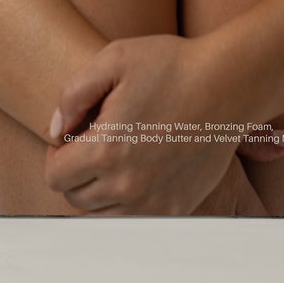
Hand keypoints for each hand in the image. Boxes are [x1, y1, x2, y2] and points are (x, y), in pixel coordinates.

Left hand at [43, 34, 279, 215]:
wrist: (228, 85)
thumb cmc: (171, 67)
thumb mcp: (112, 61)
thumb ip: (71, 95)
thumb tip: (54, 131)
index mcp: (106, 151)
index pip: (55, 176)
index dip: (55, 154)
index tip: (70, 138)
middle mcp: (128, 185)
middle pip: (76, 199)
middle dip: (75, 173)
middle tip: (93, 145)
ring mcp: (155, 202)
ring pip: (103, 216)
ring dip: (99, 192)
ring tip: (113, 159)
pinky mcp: (178, 208)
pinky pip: (136, 221)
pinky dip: (129, 203)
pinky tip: (138, 172)